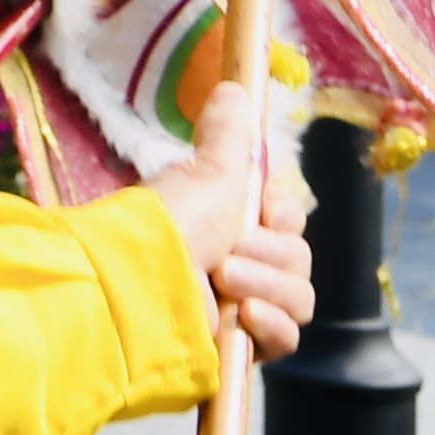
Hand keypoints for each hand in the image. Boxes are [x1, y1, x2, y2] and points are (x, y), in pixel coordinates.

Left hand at [144, 83, 318, 369]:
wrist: (135, 289)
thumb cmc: (170, 225)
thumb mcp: (208, 172)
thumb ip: (229, 134)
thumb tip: (235, 86)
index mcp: (229, 222)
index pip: (290, 219)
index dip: (283, 214)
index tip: (261, 209)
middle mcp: (237, 263)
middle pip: (299, 259)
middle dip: (270, 252)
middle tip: (227, 253)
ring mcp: (239, 308)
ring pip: (299, 297)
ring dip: (265, 285)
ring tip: (223, 280)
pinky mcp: (239, 348)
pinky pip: (285, 338)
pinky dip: (270, 327)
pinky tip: (242, 318)